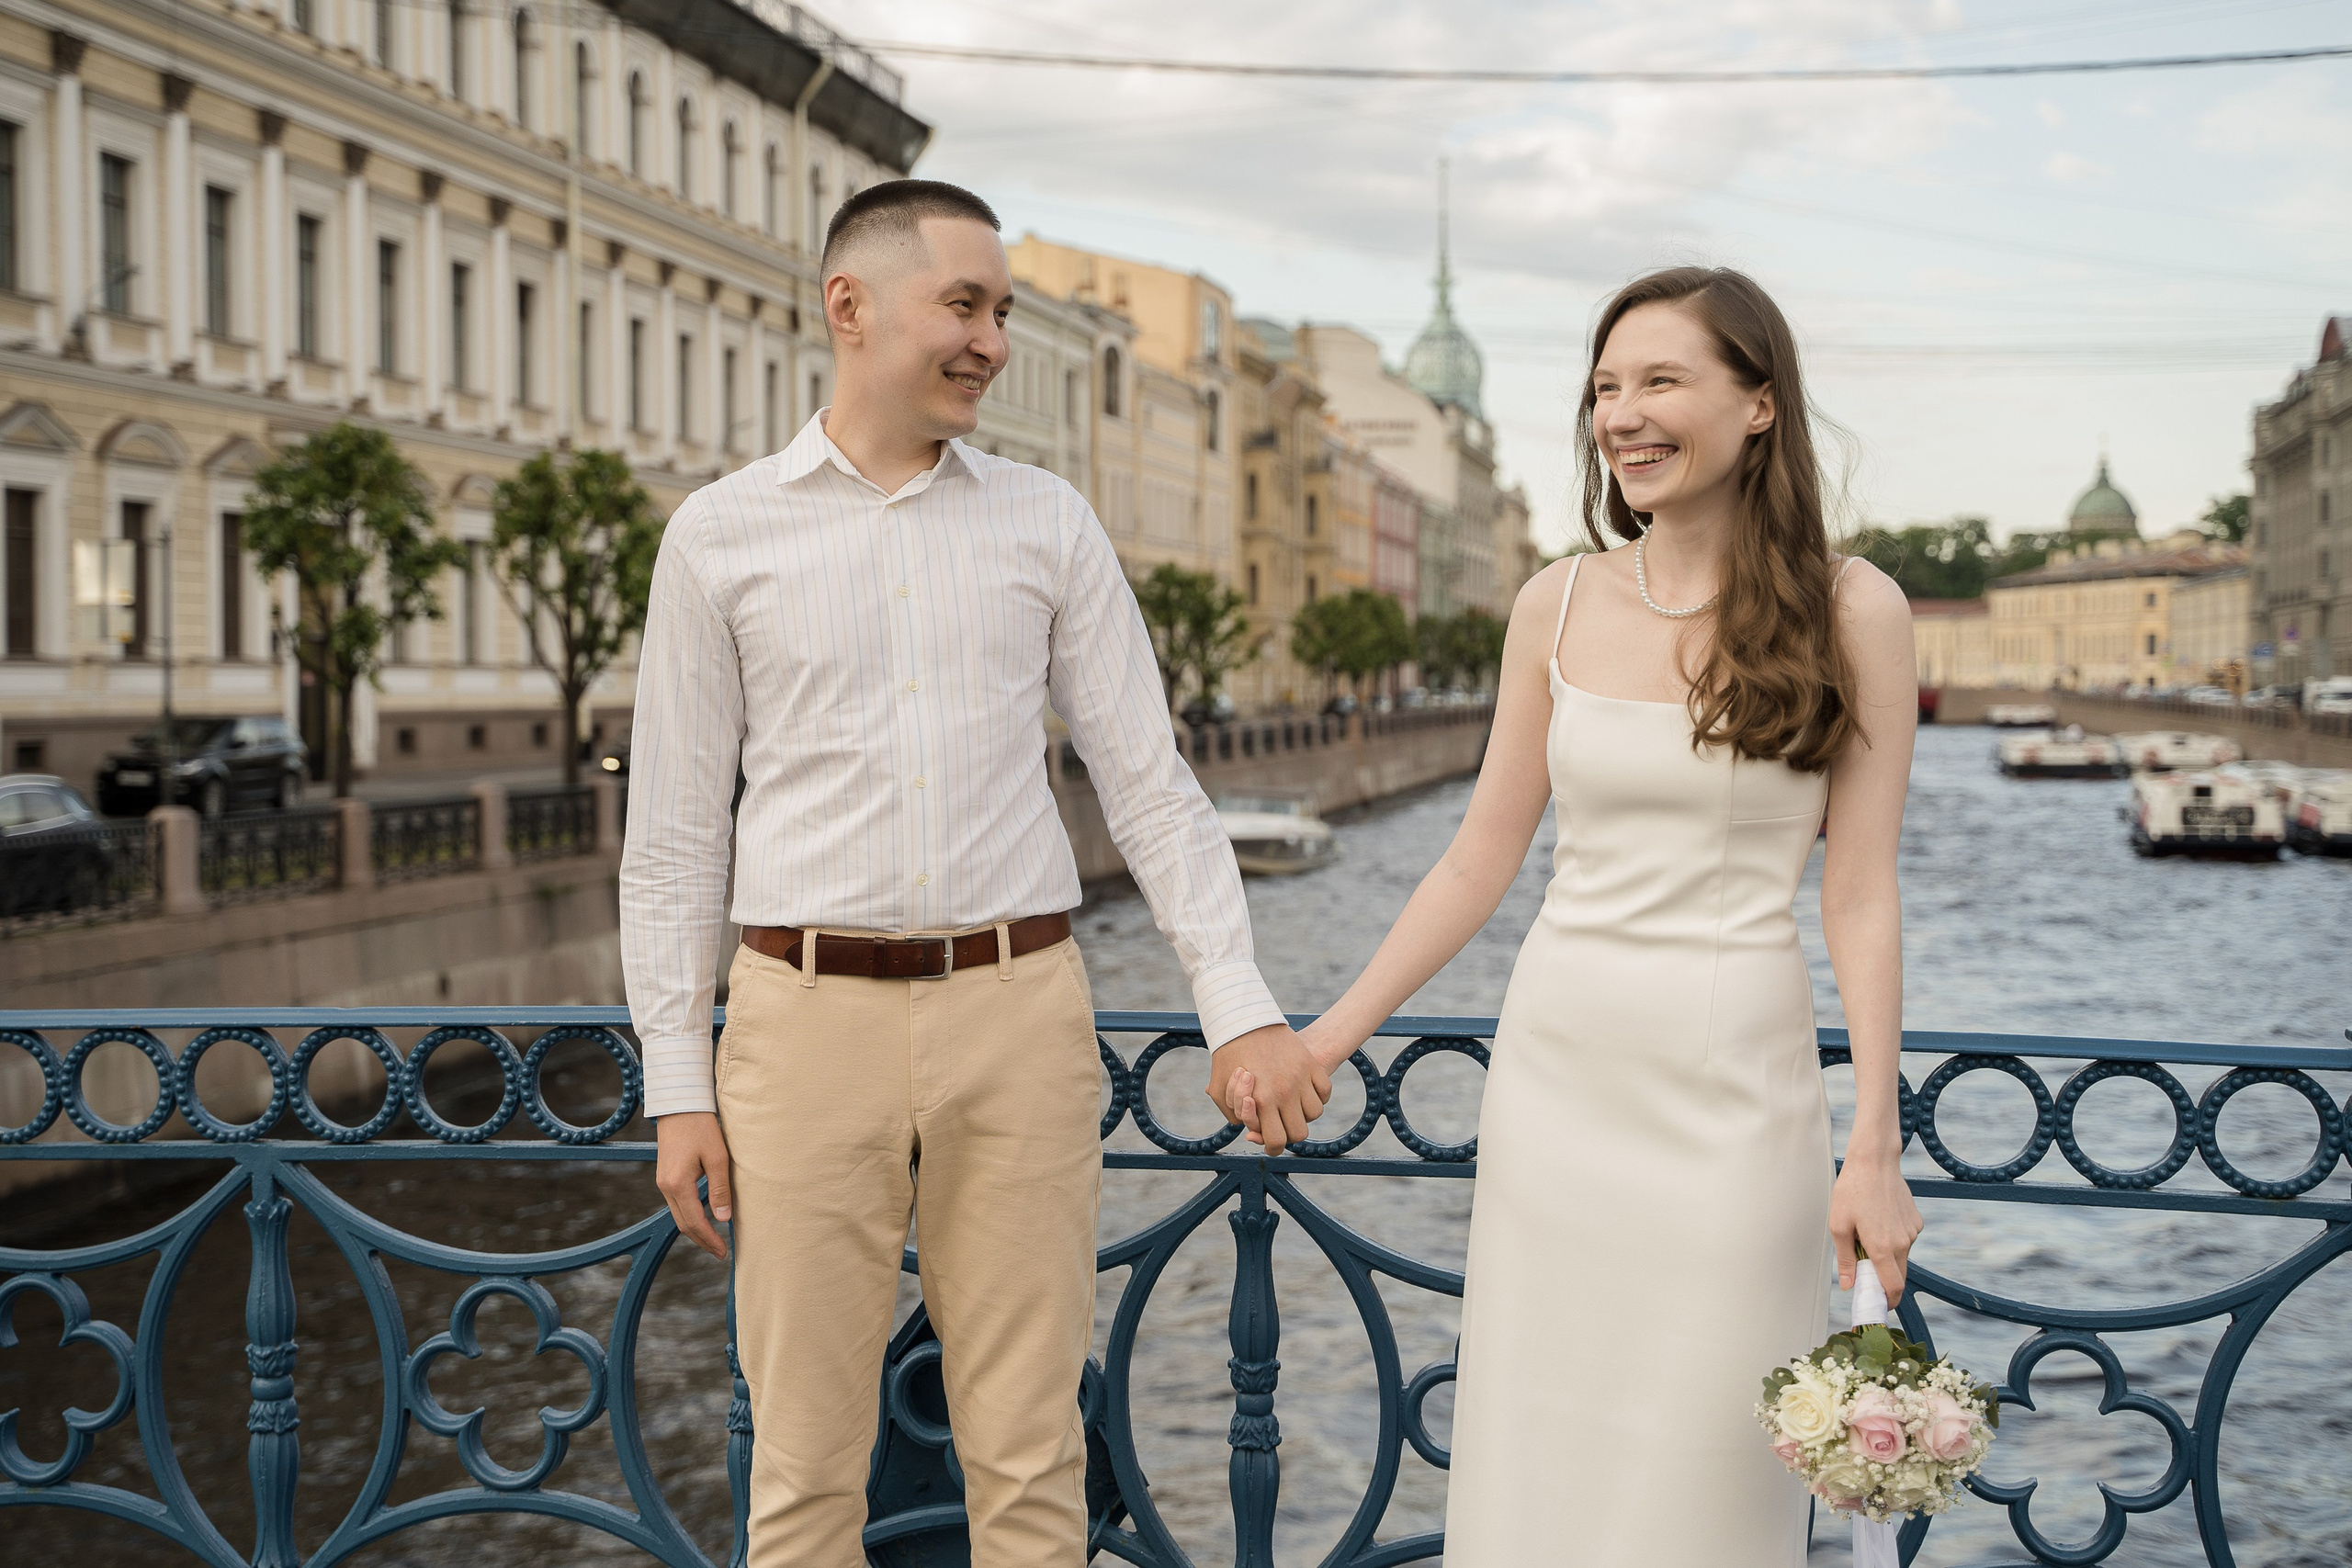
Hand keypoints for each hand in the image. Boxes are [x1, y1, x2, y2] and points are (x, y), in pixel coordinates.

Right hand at [656, 1111, 733, 1259]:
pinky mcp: (665, 1176)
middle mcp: (665, 1187)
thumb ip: (720, 1190)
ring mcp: (662, 1182)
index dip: (709, 1240)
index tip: (723, 1252)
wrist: (680, 1105)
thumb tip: (723, 1219)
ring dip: (695, 1230)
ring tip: (714, 1239)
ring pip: (678, 1216)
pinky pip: (676, 1204)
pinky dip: (689, 1216)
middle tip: (720, 1252)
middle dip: (702, 1240)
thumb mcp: (718, 1157)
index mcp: (678, 1184)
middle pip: (682, 1224)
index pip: (694, 1222)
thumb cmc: (702, 1127)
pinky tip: (704, 1217)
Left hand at [1229, 1013, 1367, 1147]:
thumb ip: (1233, 1115)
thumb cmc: (1228, 1056)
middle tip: (1280, 1125)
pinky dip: (1317, 1096)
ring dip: (1303, 1114)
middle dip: (1288, 1134)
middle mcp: (1285, 1091)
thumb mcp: (1219, 1089)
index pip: (1276, 1141)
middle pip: (1299, 1133)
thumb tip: (1252, 1132)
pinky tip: (1303, 1092)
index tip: (1271, 1144)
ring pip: (1314, 1114)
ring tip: (1290, 1105)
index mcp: (1262, 1100)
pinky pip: (1325, 1091)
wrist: (1244, 1019)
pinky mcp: (1311, 1064)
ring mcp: (1301, 1077)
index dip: (1272, 1148)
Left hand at [1830, 1143, 1922, 1304]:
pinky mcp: (1916, 1221)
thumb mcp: (1838, 1226)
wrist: (1875, 1162)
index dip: (1887, 1301)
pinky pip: (1905, 1240)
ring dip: (1887, 1257)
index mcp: (1882, 1247)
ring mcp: (1912, 1232)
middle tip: (1865, 1275)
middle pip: (1898, 1275)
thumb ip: (1845, 1259)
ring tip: (1866, 1235)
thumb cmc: (1852, 1191)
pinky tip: (1878, 1221)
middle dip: (1884, 1281)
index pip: (1893, 1287)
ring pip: (1901, 1257)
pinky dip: (1893, 1240)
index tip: (1877, 1305)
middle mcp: (1902, 1243)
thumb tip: (1849, 1285)